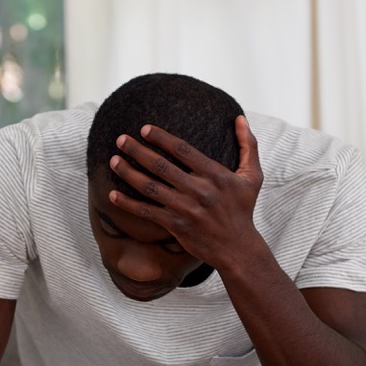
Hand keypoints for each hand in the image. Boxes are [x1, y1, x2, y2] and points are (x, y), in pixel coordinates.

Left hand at [107, 116, 264, 272]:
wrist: (237, 248)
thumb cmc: (242, 209)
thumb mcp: (252, 176)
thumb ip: (248, 145)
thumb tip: (240, 117)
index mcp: (215, 174)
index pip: (182, 150)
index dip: (161, 138)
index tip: (144, 129)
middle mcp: (198, 190)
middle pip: (160, 166)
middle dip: (137, 151)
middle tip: (120, 139)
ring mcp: (185, 209)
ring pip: (150, 187)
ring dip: (128, 173)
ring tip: (113, 161)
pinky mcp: (176, 226)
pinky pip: (147, 212)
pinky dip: (128, 204)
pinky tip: (112, 195)